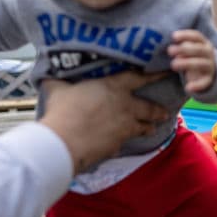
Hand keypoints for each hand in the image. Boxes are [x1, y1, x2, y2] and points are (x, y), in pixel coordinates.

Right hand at [39, 71, 168, 172]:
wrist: (64, 143)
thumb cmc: (62, 111)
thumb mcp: (58, 89)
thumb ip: (58, 81)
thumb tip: (48, 74)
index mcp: (113, 87)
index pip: (139, 77)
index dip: (155, 74)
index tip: (167, 72)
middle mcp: (125, 106)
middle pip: (149, 107)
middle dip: (158, 110)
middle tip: (165, 111)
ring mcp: (125, 127)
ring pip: (143, 126)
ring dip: (149, 127)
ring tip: (153, 128)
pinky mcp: (119, 144)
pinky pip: (126, 142)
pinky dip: (126, 142)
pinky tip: (124, 144)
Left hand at [168, 29, 216, 94]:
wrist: (211, 72)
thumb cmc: (194, 57)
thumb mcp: (189, 50)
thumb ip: (181, 46)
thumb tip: (168, 46)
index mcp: (203, 43)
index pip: (196, 36)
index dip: (186, 35)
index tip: (173, 37)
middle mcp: (208, 53)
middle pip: (198, 49)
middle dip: (184, 49)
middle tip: (169, 51)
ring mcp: (210, 66)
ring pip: (200, 63)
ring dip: (187, 63)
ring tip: (173, 65)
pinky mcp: (209, 79)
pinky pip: (204, 82)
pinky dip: (197, 86)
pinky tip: (188, 88)